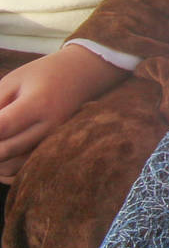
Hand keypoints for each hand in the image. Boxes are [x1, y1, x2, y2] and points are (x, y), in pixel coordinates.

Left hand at [0, 46, 124, 179]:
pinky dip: (7, 170)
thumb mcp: (13, 81)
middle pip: (5, 151)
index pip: (1, 127)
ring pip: (12, 167)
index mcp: (38, 103)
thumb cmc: (43, 75)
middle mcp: (49, 126)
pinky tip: (3, 155)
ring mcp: (54, 141)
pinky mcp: (55, 149)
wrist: (83, 75)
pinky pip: (24, 172)